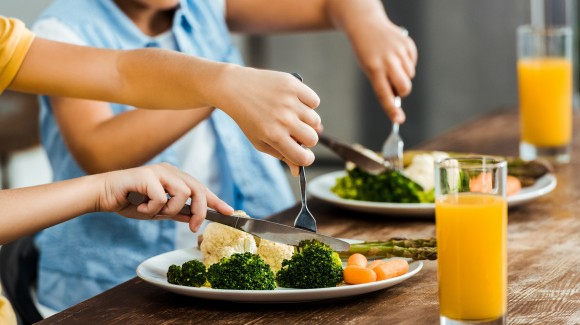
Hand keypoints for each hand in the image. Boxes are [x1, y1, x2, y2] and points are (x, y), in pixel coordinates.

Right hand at [96, 163, 233, 231]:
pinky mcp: (146, 175)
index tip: (229, 212)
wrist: (104, 195)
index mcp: (174, 177)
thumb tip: (194, 218)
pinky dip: (151, 208)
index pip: (200, 188)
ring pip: (182, 193)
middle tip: (193, 227)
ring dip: (170, 210)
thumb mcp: (158, 211)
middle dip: (199, 211)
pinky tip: (139, 207)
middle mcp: (169, 171)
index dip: (216, 200)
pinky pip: (161, 197)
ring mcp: (159, 171)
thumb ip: (176, 212)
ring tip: (153, 212)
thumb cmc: (130, 201)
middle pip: (197, 189)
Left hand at [216, 66, 320, 174]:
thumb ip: (280, 155)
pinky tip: (295, 102)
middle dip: (307, 139)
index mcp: (274, 136)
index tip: (304, 155)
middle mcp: (283, 120)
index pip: (303, 158)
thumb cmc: (247, 118)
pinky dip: (309, 104)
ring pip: (315, 120)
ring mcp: (289, 102)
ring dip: (308, 122)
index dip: (306, 159)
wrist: (234, 88)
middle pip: (313, 139)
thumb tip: (297, 171)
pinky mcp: (293, 85)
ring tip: (294, 116)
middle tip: (296, 133)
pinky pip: (314, 101)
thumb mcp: (259, 141)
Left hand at [337, 4, 416, 123]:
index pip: (384, 93)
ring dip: (403, 75)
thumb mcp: (368, 68)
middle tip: (395, 87)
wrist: (366, 24)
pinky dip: (407, 64)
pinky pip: (413, 63)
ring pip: (410, 76)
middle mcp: (388, 60)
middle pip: (404, 87)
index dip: (391, 109)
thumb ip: (382, 82)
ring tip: (391, 65)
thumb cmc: (366, 52)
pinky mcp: (407, 44)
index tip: (398, 120)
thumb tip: (397, 98)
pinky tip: (397, 56)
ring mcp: (399, 51)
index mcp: (374, 68)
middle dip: (402, 92)